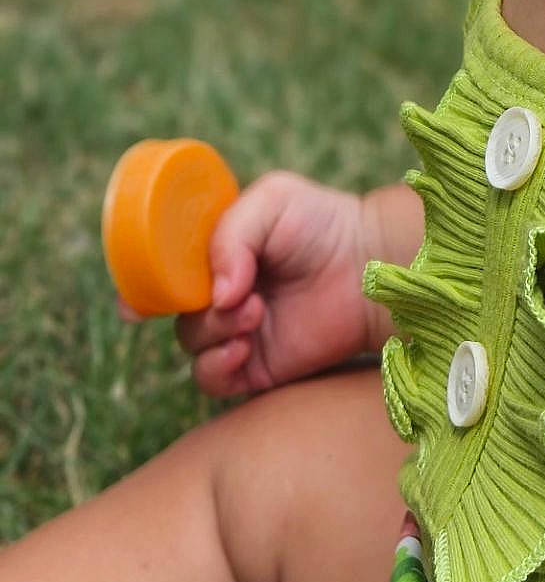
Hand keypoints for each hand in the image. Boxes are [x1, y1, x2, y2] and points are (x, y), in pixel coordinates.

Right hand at [116, 171, 376, 398]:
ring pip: (191, 343)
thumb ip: (230, 235)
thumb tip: (215, 292)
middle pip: (174, 310)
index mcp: (216, 252)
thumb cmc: (324, 223)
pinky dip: (218, 365)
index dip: (146, 287)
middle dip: (192, 306)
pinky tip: (245, 346)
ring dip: (213, 331)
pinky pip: (212, 379)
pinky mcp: (255, 366)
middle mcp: (221, 292)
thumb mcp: (274, 202)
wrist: (371, 265)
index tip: (136, 305)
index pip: (165, 272)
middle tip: (233, 296)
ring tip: (254, 312)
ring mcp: (237, 330)